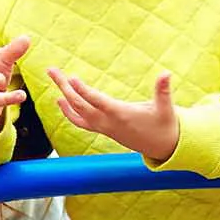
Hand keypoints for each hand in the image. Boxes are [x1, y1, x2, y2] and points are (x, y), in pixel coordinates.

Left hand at [47, 68, 179, 161]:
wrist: (163, 148)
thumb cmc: (164, 126)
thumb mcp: (166, 108)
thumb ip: (163, 91)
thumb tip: (166, 74)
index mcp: (121, 115)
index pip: (97, 102)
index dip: (83, 91)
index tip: (71, 78)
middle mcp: (108, 123)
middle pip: (80, 105)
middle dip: (65, 87)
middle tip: (52, 71)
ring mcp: (104, 128)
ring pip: (77, 113)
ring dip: (63, 96)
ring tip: (54, 79)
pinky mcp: (104, 130)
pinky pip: (80, 122)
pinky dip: (68, 111)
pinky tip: (60, 101)